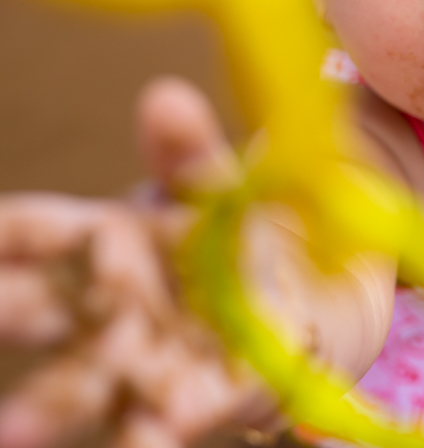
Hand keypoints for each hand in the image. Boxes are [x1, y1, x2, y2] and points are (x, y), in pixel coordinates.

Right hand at [0, 78, 268, 447]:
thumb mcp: (215, 188)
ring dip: (50, 406)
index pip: (34, 230)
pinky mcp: (199, 397)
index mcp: (102, 239)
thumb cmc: (231, 234)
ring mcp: (144, 357)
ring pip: (87, 382)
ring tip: (14, 431)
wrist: (307, 295)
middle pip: (42, 310)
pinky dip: (153, 437)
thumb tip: (165, 96)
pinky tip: (159, 435)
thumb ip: (190, 151)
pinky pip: (167, 423)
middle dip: (8, 313)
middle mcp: (106, 306)